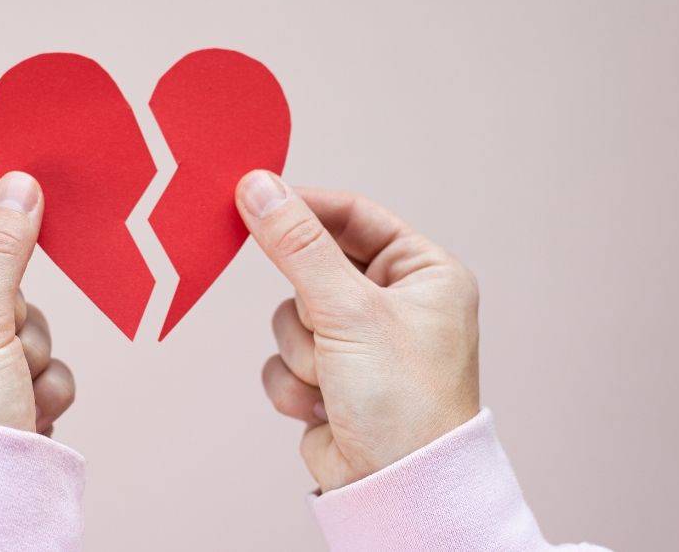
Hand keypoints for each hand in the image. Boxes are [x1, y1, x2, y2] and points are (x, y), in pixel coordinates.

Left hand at [0, 172, 73, 434]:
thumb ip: (2, 254)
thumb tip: (17, 186)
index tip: (30, 192)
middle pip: (5, 299)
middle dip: (19, 326)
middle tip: (7, 351)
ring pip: (31, 337)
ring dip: (36, 363)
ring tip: (15, 397)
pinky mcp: (6, 410)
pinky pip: (44, 373)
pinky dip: (45, 392)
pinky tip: (29, 418)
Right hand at [236, 171, 479, 491]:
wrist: (396, 490)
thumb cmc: (404, 402)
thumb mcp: (349, 310)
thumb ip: (298, 246)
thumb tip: (259, 188)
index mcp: (423, 273)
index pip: (355, 216)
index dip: (305, 207)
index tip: (254, 196)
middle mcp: (395, 303)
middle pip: (314, 266)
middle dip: (310, 305)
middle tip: (316, 317)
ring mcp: (361, 342)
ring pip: (291, 315)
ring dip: (303, 351)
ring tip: (335, 380)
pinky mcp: (331, 378)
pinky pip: (284, 357)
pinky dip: (295, 382)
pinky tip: (325, 407)